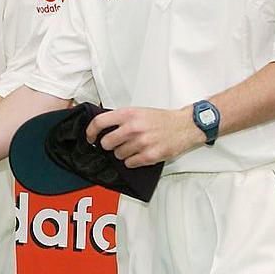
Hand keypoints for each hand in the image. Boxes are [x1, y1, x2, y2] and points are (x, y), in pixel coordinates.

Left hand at [85, 107, 201, 168]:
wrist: (184, 126)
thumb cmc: (162, 119)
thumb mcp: (138, 111)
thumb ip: (121, 118)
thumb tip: (102, 127)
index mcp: (128, 114)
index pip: (99, 122)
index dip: (90, 132)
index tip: (90, 137)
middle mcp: (133, 128)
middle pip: (106, 143)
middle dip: (109, 145)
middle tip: (117, 143)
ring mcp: (141, 142)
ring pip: (118, 155)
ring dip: (122, 153)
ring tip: (134, 147)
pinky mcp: (150, 155)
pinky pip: (130, 163)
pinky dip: (132, 161)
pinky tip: (139, 154)